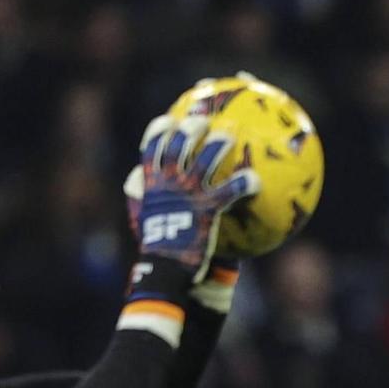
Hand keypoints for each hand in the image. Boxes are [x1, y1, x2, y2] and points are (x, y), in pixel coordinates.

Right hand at [131, 108, 259, 277]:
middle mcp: (169, 183)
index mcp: (151, 183)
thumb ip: (139, 195)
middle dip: (190, 128)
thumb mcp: (139, 217)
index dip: (159, 130)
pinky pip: (229, 191)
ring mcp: (188, 195)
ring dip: (218, 145)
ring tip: (230, 134)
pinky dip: (243, 184)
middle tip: (203, 119)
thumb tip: (133, 178)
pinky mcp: (207, 210)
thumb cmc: (154, 247)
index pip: (151, 148)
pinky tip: (255, 180)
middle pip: (178, 145)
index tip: (168, 118)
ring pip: (205, 161)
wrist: (164, 269)